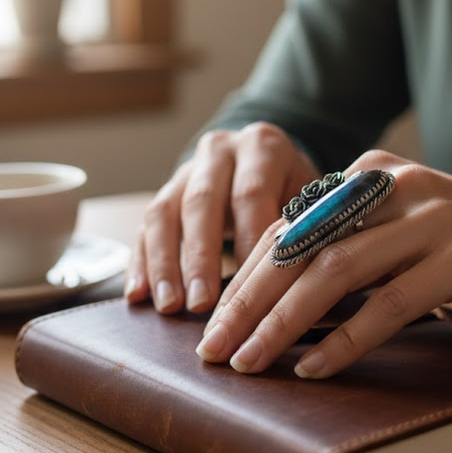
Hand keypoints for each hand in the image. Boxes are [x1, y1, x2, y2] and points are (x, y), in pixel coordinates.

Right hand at [124, 122, 319, 313]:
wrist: (266, 157)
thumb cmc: (297, 188)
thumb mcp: (312, 194)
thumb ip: (309, 227)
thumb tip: (312, 288)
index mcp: (262, 146)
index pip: (251, 193)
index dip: (248, 241)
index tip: (252, 288)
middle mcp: (220, 150)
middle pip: (202, 201)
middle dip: (200, 257)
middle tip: (201, 304)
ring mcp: (187, 169)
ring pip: (165, 212)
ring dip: (164, 263)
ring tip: (169, 306)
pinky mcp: (165, 191)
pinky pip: (144, 226)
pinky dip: (140, 262)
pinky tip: (138, 295)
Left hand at [194, 149, 451, 377]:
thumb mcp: (401, 226)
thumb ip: (351, 240)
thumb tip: (282, 291)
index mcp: (370, 174)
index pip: (289, 223)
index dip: (246, 272)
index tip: (217, 316)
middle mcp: (393, 187)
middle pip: (301, 244)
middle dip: (249, 299)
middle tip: (215, 345)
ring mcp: (428, 219)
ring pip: (336, 271)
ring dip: (284, 322)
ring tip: (250, 360)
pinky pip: (389, 303)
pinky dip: (347, 338)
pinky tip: (316, 367)